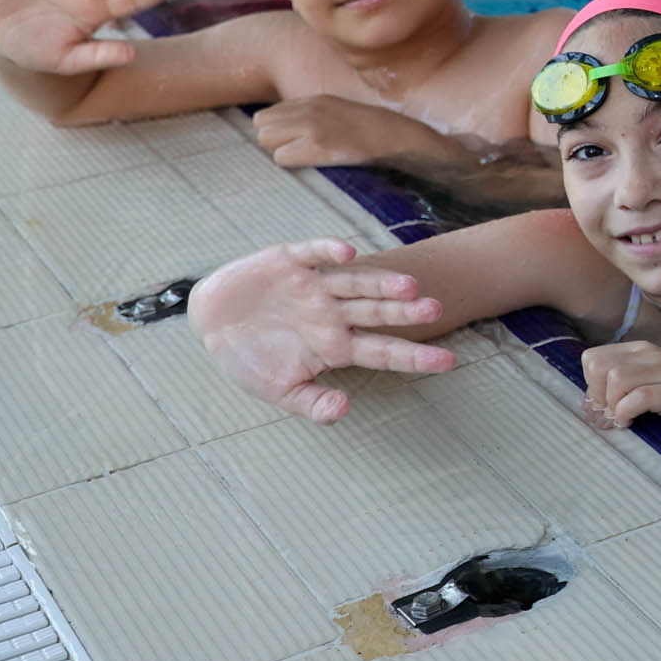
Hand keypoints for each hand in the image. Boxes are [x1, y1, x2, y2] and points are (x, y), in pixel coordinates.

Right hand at [189, 238, 455, 422]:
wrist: (210, 322)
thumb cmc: (251, 358)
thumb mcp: (279, 390)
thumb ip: (312, 402)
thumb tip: (343, 409)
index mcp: (337, 344)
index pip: (384, 351)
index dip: (415, 356)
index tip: (450, 362)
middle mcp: (334, 313)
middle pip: (377, 312)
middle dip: (405, 312)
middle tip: (436, 309)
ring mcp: (315, 286)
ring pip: (355, 282)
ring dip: (379, 283)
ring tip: (408, 285)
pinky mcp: (291, 261)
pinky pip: (314, 253)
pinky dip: (330, 251)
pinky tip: (349, 253)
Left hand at [253, 95, 456, 168]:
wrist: (399, 139)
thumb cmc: (373, 133)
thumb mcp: (340, 113)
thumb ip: (312, 116)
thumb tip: (284, 132)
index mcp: (313, 100)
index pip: (267, 115)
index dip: (277, 133)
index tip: (293, 143)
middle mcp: (309, 109)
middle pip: (261, 128)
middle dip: (273, 142)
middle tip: (297, 152)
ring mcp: (312, 126)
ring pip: (267, 142)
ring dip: (281, 153)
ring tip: (307, 158)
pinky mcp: (318, 146)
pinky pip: (281, 158)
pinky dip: (293, 164)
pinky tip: (314, 164)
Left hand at [581, 339, 660, 434]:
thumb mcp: (646, 386)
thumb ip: (618, 388)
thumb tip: (589, 407)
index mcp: (640, 350)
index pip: (592, 358)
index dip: (590, 385)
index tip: (603, 406)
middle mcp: (652, 353)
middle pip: (599, 367)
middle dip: (597, 396)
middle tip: (609, 416)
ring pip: (616, 380)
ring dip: (613, 406)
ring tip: (622, 420)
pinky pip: (638, 398)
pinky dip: (626, 414)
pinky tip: (631, 423)